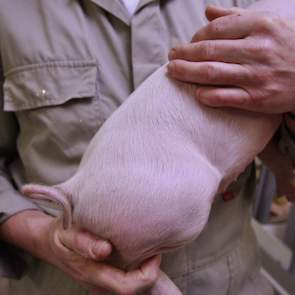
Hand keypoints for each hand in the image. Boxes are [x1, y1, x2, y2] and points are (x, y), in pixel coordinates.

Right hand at [0, 210, 159, 293]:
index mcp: (91, 273)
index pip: (126, 286)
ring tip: (149, 249)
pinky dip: (135, 267)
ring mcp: (100, 280)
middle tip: (155, 249)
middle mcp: (98, 281)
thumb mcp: (67, 233)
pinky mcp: (102, 274)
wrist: (48, 242)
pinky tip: (138, 251)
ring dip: (143, 271)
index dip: (146, 274)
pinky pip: (123, 277)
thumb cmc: (61, 233)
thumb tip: (105, 250)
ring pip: (129, 285)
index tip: (154, 252)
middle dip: (150, 273)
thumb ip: (83, 242)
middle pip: (131, 290)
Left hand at [168, 5, 294, 112]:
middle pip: (209, 50)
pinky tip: (196, 93)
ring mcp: (256, 76)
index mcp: (260, 26)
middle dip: (184, 53)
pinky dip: (207, 95)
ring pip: (211, 73)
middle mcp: (257, 50)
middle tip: (171, 56)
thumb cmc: (287, 46)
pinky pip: (226, 97)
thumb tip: (207, 11)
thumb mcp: (268, 23)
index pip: (216, 29)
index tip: (188, 43)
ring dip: (186, 72)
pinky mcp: (257, 99)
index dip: (196, 37)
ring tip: (172, 70)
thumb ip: (236, 17)